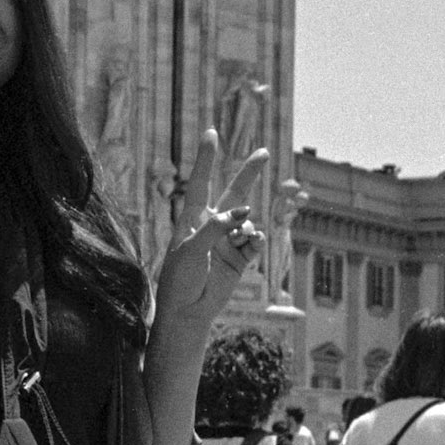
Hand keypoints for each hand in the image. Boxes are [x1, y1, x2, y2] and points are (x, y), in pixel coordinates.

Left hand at [153, 129, 267, 325]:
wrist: (187, 311)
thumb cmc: (180, 279)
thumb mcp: (192, 249)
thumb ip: (216, 227)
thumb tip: (244, 212)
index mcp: (192, 219)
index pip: (200, 182)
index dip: (205, 158)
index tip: (211, 133)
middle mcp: (212, 226)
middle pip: (233, 192)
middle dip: (249, 173)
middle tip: (264, 152)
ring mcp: (227, 242)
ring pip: (247, 221)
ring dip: (247, 225)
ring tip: (241, 237)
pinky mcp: (239, 259)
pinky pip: (253, 242)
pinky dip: (255, 240)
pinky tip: (254, 241)